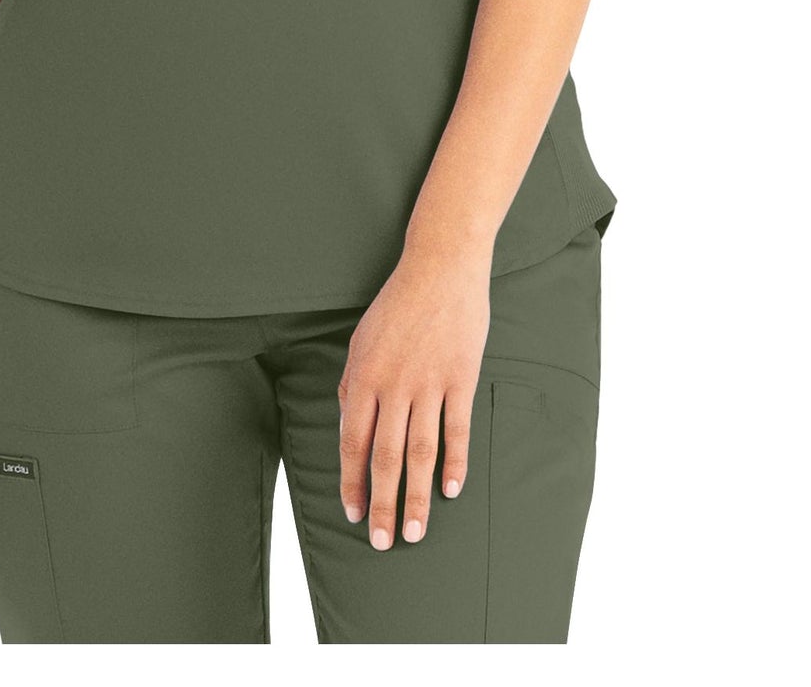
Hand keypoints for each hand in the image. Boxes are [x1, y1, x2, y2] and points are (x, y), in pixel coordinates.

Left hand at [337, 240, 491, 547]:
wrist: (439, 268)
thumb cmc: (396, 304)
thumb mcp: (362, 340)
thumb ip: (354, 384)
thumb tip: (350, 426)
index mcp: (363, 376)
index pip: (353, 441)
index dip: (352, 481)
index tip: (354, 514)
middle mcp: (393, 385)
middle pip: (386, 457)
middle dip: (383, 503)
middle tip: (384, 542)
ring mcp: (428, 383)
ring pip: (420, 452)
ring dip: (416, 496)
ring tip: (414, 531)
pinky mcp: (460, 378)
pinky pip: (456, 429)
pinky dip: (454, 462)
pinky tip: (450, 491)